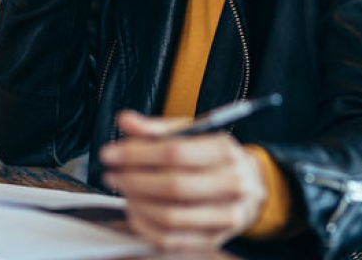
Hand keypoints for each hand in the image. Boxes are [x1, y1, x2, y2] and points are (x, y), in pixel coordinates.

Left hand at [100, 110, 268, 250]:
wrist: (250, 187)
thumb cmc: (215, 159)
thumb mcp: (193, 135)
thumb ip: (157, 129)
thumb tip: (125, 121)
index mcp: (225, 151)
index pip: (176, 152)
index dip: (137, 154)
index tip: (111, 153)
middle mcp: (231, 184)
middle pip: (172, 186)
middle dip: (133, 180)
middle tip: (112, 174)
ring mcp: (224, 215)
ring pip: (170, 216)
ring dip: (137, 204)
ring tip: (123, 191)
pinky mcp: (212, 239)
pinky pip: (170, 239)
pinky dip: (145, 226)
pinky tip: (135, 211)